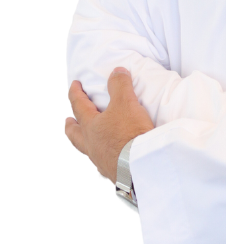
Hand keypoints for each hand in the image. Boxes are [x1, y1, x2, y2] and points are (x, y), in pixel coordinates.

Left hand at [64, 68, 153, 184]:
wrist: (139, 165)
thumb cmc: (129, 132)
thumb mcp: (126, 102)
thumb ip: (120, 85)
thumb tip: (117, 71)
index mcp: (91, 126)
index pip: (79, 106)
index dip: (76, 93)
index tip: (75, 84)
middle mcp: (91, 144)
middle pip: (74, 134)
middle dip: (70, 125)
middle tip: (67, 120)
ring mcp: (99, 160)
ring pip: (86, 151)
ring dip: (83, 144)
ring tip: (85, 142)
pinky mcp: (112, 172)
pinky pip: (101, 166)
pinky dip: (101, 161)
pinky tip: (105, 163)